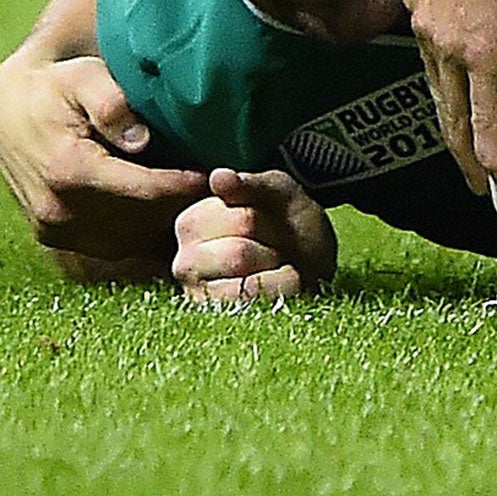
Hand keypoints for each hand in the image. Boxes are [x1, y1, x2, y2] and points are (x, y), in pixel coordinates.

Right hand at [0, 46, 206, 277]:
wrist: (6, 110)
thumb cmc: (55, 88)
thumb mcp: (84, 78)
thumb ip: (112, 103)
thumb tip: (141, 139)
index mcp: (70, 171)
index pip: (145, 191)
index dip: (186, 185)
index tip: (218, 173)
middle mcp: (59, 209)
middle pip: (141, 220)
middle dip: (182, 205)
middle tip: (219, 188)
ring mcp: (55, 228)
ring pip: (128, 239)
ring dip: (164, 222)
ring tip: (196, 197)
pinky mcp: (54, 235)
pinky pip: (110, 245)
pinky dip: (141, 232)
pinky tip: (163, 209)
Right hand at [171, 168, 335, 305]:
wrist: (312, 262)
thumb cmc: (290, 224)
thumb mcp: (281, 192)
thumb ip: (252, 184)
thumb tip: (219, 177)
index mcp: (193, 220)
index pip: (242, 221)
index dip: (271, 222)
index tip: (272, 222)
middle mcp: (185, 259)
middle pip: (240, 254)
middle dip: (273, 250)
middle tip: (276, 247)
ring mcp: (197, 294)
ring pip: (245, 283)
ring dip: (276, 273)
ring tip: (275, 266)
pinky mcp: (214, 320)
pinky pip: (253, 305)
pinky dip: (278, 292)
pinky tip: (277, 285)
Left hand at [401, 0, 496, 199]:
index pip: (427, 32)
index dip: (439, 62)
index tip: (453, 79)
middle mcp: (427, 14)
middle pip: (434, 79)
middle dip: (447, 116)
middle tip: (463, 144)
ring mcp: (451, 42)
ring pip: (451, 109)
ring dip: (462, 152)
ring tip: (476, 179)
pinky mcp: (484, 61)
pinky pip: (485, 118)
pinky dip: (490, 154)